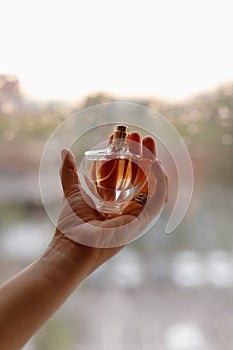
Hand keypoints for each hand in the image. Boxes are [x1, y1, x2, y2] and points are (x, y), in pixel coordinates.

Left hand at [53, 132, 167, 275]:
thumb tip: (64, 151)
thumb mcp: (72, 191)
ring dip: (152, 161)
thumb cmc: (71, 224)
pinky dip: (160, 181)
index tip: (120, 137)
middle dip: (141, 153)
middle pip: (139, 175)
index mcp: (113, 200)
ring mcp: (136, 212)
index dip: (124, 153)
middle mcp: (126, 205)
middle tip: (138, 136)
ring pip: (150, 183)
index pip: (123, 172)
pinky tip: (155, 163)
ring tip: (148, 142)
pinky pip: (158, 198)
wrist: (73, 246)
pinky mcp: (143, 220)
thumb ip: (69, 172)